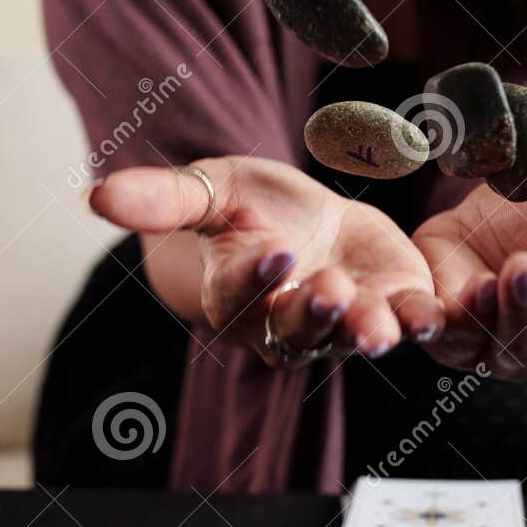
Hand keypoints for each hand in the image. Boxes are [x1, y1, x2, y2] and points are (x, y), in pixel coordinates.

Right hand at [88, 157, 441, 365]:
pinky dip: (419, 322)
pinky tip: (433, 313)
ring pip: (350, 337)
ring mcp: (342, 325)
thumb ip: (160, 198)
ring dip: (367, 332)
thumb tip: (93, 194)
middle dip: (313, 312)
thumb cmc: (251, 208)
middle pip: (296, 328)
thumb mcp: (209, 189)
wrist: (310, 218)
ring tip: (382, 326)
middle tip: (329, 291)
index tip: (274, 253)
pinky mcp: (390, 310)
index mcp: (238, 298)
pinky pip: (403, 325)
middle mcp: (287, 324)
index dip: (257, 279)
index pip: (242, 296)